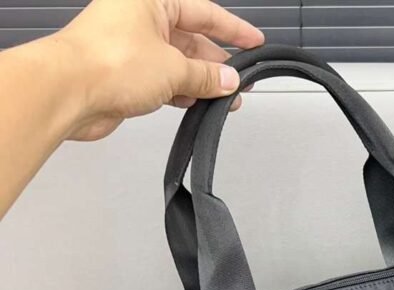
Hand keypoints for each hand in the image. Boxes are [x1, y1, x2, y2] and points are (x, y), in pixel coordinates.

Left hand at [51, 0, 264, 140]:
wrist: (69, 92)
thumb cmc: (110, 63)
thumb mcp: (173, 68)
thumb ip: (206, 76)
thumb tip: (229, 80)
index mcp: (151, 0)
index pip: (204, 12)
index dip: (233, 29)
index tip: (255, 43)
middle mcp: (140, 18)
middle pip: (190, 38)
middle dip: (218, 62)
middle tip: (242, 81)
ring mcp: (131, 47)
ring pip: (177, 62)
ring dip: (202, 81)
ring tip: (226, 99)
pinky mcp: (124, 74)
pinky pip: (162, 80)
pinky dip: (182, 92)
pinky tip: (198, 104)